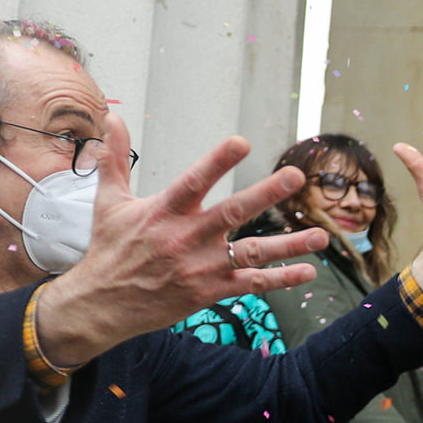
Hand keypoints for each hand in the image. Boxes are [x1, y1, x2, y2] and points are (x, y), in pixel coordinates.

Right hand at [33, 113, 330, 367]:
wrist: (100, 305)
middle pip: (231, 213)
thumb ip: (115, 159)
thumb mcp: (108, 202)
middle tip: (296, 176)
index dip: (217, 161)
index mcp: (163, 212)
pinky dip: (280, 279)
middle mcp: (185, 238)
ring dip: (289, 246)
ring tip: (322, 236)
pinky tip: (308, 272)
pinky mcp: (208, 291)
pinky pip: (251, 284)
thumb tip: (113, 118)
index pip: (193, 181)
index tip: (242, 142)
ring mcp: (200, 267)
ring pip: (251, 253)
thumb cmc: (109, 249)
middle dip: (265, 195)